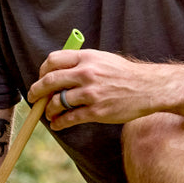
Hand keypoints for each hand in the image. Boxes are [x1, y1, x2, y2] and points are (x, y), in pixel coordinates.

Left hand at [29, 49, 183, 127]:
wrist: (150, 87)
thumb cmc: (122, 73)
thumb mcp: (101, 59)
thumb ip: (78, 62)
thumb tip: (53, 72)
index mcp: (86, 58)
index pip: (52, 61)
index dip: (41, 71)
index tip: (40, 79)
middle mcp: (86, 73)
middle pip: (49, 81)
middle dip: (36, 92)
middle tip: (33, 98)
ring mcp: (91, 93)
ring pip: (57, 102)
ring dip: (48, 110)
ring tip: (48, 114)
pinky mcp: (97, 111)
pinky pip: (69, 118)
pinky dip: (59, 123)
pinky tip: (57, 124)